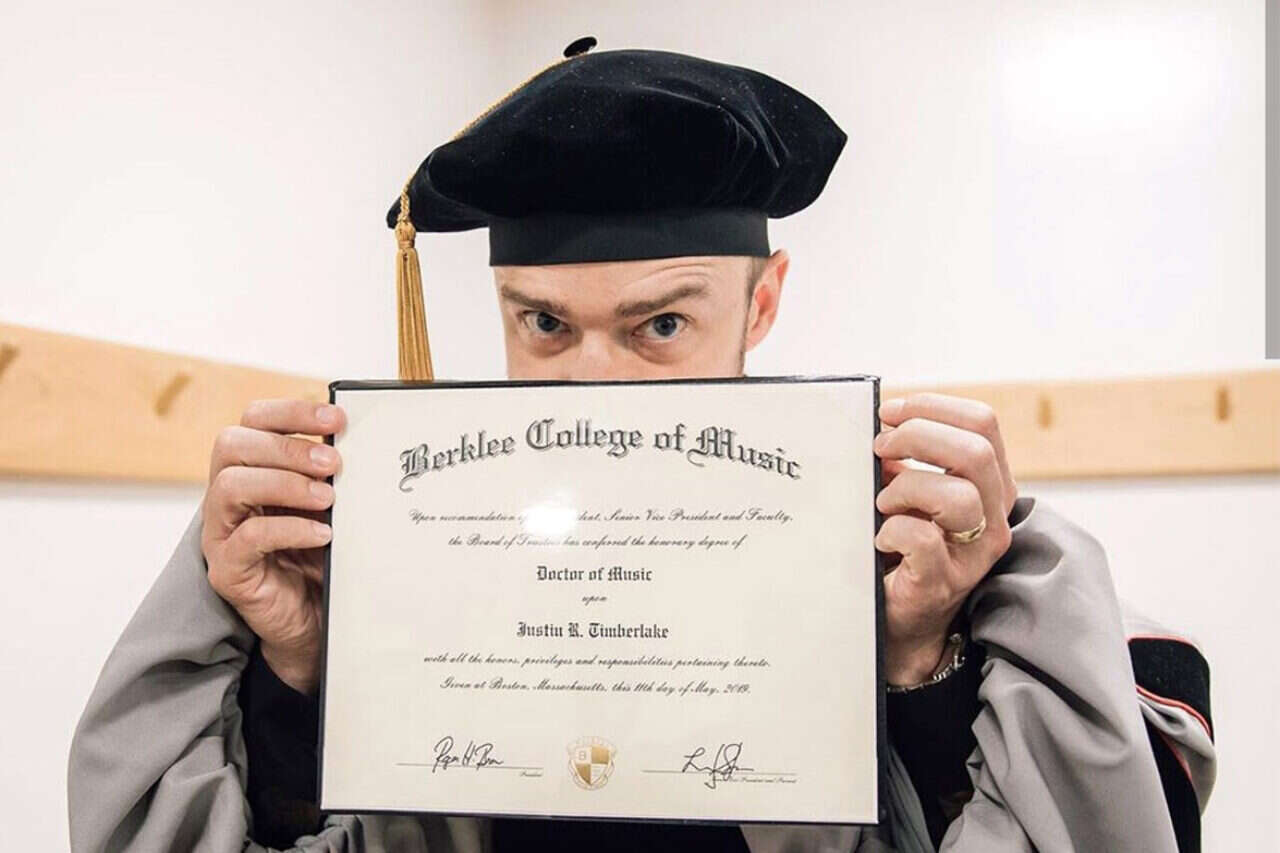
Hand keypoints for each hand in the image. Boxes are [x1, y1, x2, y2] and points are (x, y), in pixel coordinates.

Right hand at [201, 399, 345, 695]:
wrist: (314, 619)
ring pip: (230, 486)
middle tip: (334, 463)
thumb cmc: (320, 554)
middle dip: (287, 446)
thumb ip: (332, 473)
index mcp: (251, 468)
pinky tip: (322, 535)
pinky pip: (248, 538)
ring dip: (285, 483)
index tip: (338, 418)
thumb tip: (365, 438)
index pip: (253, 420)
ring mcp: (221, 533)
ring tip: (328, 498)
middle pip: (232, 445)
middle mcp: (227, 496)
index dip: (292, 411)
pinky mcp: (227, 570)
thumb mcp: (330, 505)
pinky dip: (289, 529)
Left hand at [873, 393, 1016, 684]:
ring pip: (957, 496)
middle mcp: (994, 515)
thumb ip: (905, 458)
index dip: (933, 407)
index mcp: (989, 483)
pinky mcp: (944, 581)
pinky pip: (923, 540)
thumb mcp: (912, 492)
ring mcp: (974, 552)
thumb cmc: (903, 545)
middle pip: (975, 452)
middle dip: (917, 436)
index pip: (983, 423)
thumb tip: (878, 424)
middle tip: (880, 448)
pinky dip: (892, 530)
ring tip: (883, 503)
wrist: (902, 617)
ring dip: (906, 487)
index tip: (890, 412)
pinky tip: (880, 538)